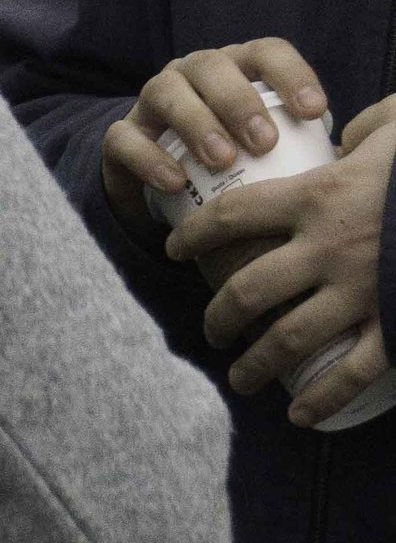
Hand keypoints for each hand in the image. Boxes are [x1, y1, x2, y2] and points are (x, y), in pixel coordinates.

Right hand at [100, 39, 329, 233]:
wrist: (166, 185)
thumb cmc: (235, 162)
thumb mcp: (269, 147)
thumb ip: (301, 144)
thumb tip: (346, 158)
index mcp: (235, 68)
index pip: (264, 52)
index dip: (290, 74)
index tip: (314, 110)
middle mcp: (191, 74)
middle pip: (212, 66)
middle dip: (240, 100)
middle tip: (264, 142)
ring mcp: (151, 102)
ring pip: (167, 92)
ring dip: (197, 123)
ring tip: (223, 160)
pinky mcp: (121, 137)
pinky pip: (127, 139)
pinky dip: (151, 158)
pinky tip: (176, 182)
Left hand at [178, 105, 395, 425]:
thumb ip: (367, 127)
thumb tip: (348, 135)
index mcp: (320, 194)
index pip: (233, 216)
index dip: (195, 234)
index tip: (175, 248)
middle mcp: (329, 248)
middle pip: (248, 289)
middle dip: (219, 316)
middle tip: (211, 329)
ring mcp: (362, 292)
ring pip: (287, 339)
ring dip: (254, 363)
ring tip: (239, 378)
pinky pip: (350, 373)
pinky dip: (321, 400)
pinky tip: (300, 415)